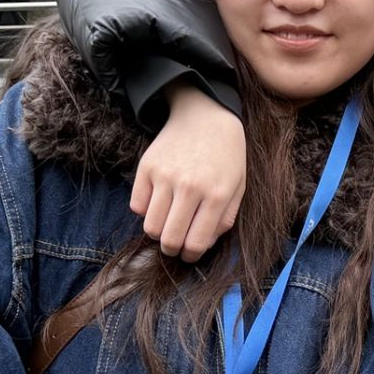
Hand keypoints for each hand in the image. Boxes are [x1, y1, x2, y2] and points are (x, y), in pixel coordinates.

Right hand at [132, 82, 245, 261]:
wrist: (205, 118)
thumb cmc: (225, 157)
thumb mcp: (237, 187)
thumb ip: (224, 219)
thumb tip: (202, 244)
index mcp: (216, 195)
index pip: (195, 242)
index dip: (191, 255)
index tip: (189, 254)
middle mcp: (189, 187)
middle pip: (169, 238)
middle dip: (172, 249)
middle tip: (175, 246)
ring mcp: (165, 176)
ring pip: (150, 225)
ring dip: (157, 233)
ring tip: (167, 225)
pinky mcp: (146, 167)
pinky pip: (136, 206)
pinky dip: (145, 211)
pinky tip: (158, 203)